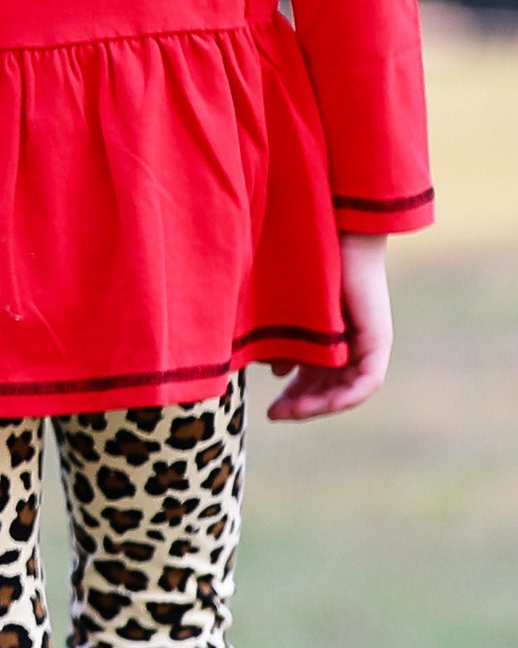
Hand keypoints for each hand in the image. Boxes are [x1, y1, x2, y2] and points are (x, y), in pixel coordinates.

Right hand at [267, 232, 391, 421]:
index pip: (314, 380)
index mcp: (329, 338)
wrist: (335, 232)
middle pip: (329, 390)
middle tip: (274, 415)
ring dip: (319, 406)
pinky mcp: (378, 340)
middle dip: (301, 406)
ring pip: (348, 390)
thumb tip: (275, 371)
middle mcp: (351, 345)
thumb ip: (283, 342)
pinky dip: (346, 395)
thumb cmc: (305, 261)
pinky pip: (367, 381)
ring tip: (289, 411)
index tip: (269, 411)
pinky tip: (323, 404)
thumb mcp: (288, 312)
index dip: (293, 399)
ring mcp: (367, 344)